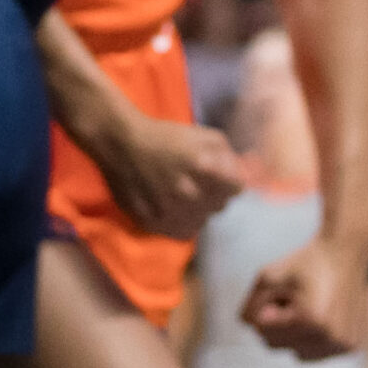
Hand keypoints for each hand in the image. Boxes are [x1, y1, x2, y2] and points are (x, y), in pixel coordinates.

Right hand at [83, 105, 242, 238]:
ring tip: (179, 191)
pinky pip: (183, 232)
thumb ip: (230, 157)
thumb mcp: (205, 135)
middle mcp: (189, 194)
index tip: (217, 175)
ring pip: (203, 220)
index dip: (229, 180)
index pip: (237, 189)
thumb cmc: (165, 136)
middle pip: (220, 205)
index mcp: (204, 168)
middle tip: (194, 179)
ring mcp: (171, 212)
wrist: (121, 144)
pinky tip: (171, 205)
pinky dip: (182, 221)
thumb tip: (245, 177)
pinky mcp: (155, 224)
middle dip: (213, 193)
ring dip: (197, 208)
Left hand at [243, 232, 367, 359]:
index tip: (281, 291)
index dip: (266, 309)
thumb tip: (254, 329)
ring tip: (307, 307)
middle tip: (293, 298)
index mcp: (310, 320)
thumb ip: (251, 307)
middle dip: (278, 323)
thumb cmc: (303, 265)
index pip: (263, 332)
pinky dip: (312, 339)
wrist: (343, 255)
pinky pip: (316, 353)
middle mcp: (330, 337)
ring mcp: (342, 344)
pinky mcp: (351, 347)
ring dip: (294, 334)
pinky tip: (321, 316)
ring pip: (298, 354)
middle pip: (277, 346)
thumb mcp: (267, 277)